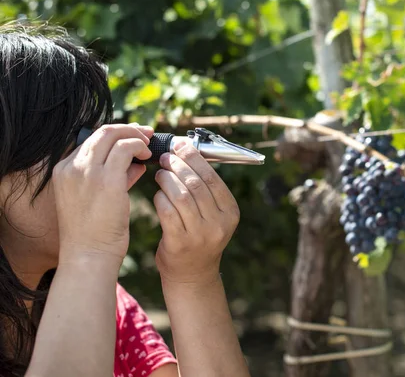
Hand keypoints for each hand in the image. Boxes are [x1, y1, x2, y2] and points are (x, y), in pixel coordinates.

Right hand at [53, 123, 153, 263]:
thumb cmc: (95, 232)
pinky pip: (126, 148)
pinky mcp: (106, 180)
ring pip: (113, 135)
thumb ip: (116, 176)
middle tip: (147, 134)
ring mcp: (86, 172)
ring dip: (136, 136)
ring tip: (150, 146)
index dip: (115, 135)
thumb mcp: (99, 198)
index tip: (133, 137)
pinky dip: (140, 146)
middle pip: (101, 132)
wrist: (88, 255)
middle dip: (128, 129)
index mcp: (63, 170)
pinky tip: (149, 156)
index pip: (91, 141)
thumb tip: (137, 163)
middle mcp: (71, 167)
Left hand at [153, 142, 239, 283]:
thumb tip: (186, 152)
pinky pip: (167, 212)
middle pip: (196, 184)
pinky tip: (157, 194)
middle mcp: (219, 224)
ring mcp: (200, 235)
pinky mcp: (180, 243)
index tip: (180, 146)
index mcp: (230, 212)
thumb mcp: (213, 215)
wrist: (192, 275)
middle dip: (178, 165)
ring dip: (167, 179)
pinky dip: (160, 198)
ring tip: (160, 173)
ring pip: (181, 196)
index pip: (212, 178)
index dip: (195, 158)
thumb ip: (205, 190)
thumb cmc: (199, 236)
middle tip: (165, 157)